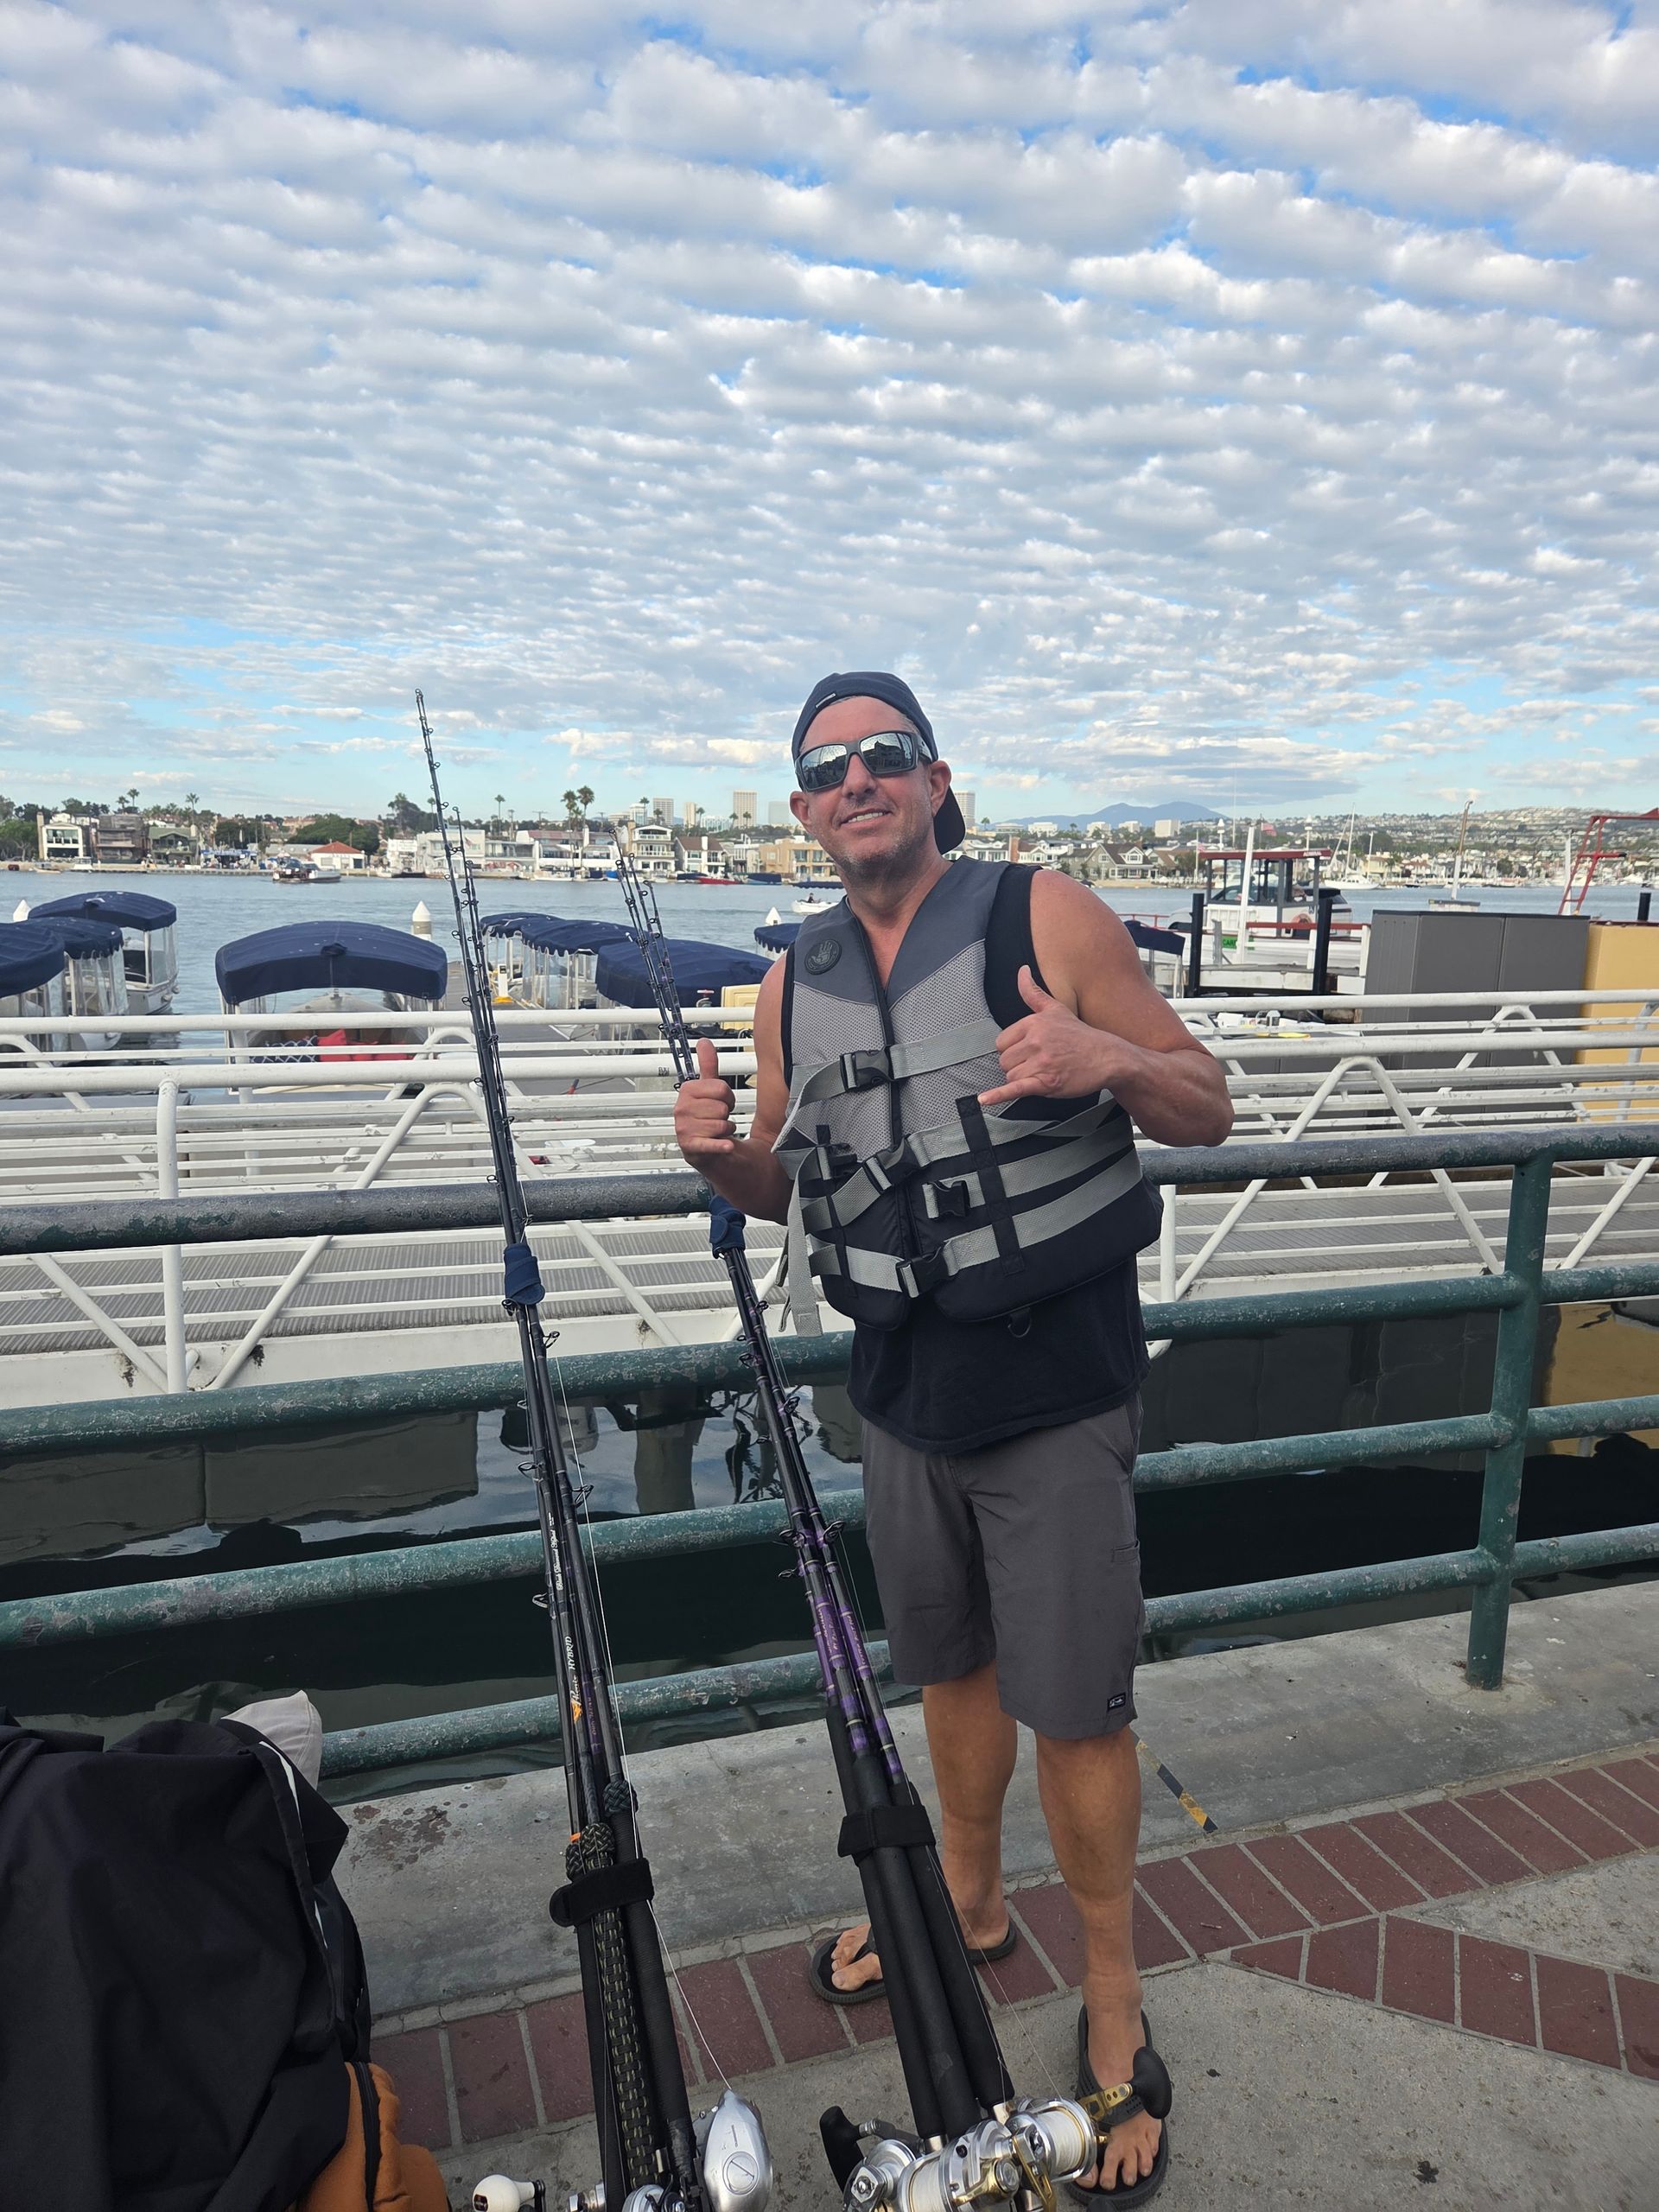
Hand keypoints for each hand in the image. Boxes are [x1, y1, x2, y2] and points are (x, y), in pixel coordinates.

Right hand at [674, 1036, 738, 1159]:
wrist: (706, 1148)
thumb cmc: (707, 1118)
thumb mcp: (708, 1090)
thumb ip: (708, 1065)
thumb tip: (704, 1042)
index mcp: (686, 1092)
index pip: (721, 1088)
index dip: (728, 1097)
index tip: (721, 1102)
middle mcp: (682, 1110)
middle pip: (723, 1107)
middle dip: (727, 1115)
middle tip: (718, 1119)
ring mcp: (684, 1129)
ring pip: (722, 1125)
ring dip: (726, 1130)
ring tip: (716, 1132)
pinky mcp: (691, 1147)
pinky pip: (712, 1144)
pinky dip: (721, 1146)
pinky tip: (726, 1145)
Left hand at [978, 967, 1114, 1106]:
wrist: (1108, 1057)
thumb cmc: (1081, 1036)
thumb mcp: (1055, 1009)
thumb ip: (1033, 992)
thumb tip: (1021, 971)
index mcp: (1034, 1023)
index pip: (1002, 1042)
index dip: (1014, 1050)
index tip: (1030, 1051)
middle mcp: (1036, 1040)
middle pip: (1004, 1061)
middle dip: (1018, 1065)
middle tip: (1040, 1063)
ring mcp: (1041, 1062)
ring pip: (1011, 1076)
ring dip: (1024, 1079)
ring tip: (1044, 1073)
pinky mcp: (1047, 1082)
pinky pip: (1016, 1088)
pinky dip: (998, 1095)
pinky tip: (985, 1099)